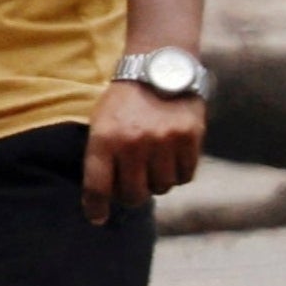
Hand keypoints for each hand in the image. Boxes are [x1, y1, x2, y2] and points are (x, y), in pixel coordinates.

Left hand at [84, 78, 205, 218]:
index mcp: (105, 139)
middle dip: (131, 196)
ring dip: (157, 182)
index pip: (98, 187)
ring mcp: (164, 141)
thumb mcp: (103, 123)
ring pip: (161, 187)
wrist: (160, 67)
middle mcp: (133, 143)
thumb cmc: (126, 101)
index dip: (96, 209)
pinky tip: (172, 159)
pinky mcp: (190, 137)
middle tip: (133, 186)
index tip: (98, 218)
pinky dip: (178, 173)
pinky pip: (185, 175)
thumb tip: (108, 200)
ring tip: (154, 165)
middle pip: (132, 195)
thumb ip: (103, 158)